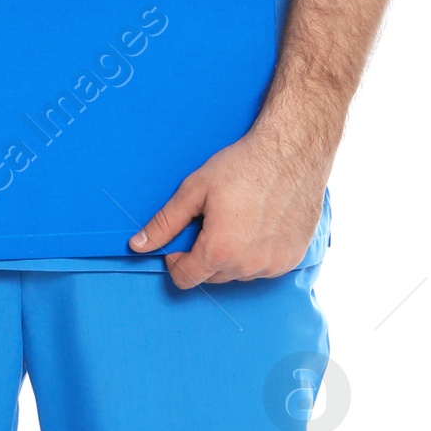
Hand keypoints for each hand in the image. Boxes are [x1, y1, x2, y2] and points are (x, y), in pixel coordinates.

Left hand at [129, 121, 327, 287]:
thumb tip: (138, 246)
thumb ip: (165, 223)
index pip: (185, 279)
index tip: (182, 241)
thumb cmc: (244, 165)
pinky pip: (265, 268)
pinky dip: (257, 254)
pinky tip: (260, 225)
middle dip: (204, 255)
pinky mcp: (293, 258)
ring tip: (238, 221)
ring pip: (239, 274)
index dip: (176, 260)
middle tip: (213, 222)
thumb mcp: (195, 189)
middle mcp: (247, 266)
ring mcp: (273, 265)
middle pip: (211, 277)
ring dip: (232, 257)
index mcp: (219, 251)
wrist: (293, 152)